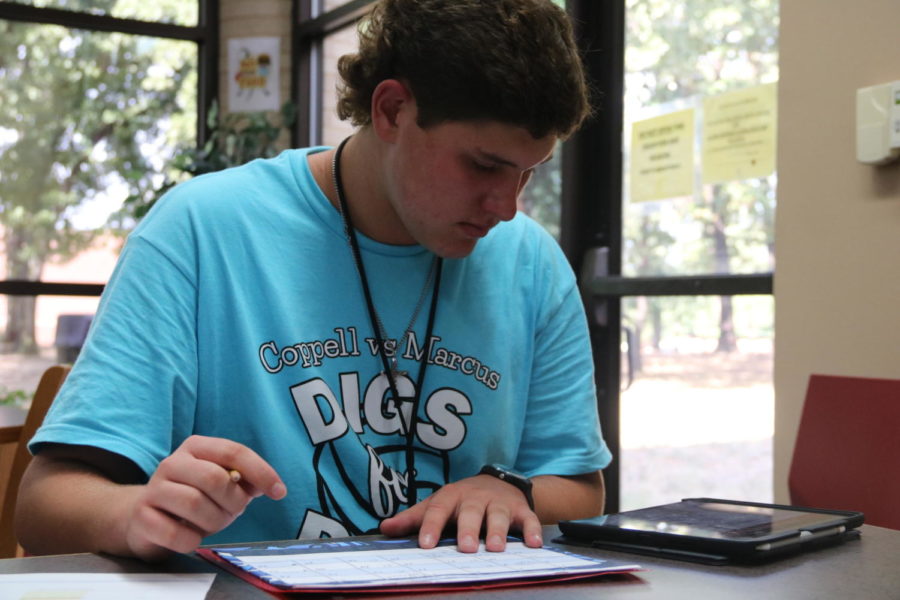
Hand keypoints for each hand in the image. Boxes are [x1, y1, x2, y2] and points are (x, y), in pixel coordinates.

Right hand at [121, 435, 286, 559]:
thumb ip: (244, 480)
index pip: (234, 451)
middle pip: (215, 479)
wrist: (145, 516)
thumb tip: (268, 485)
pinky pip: (176, 534)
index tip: (279, 492)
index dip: (261, 471)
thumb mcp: (221, 483)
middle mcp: (172, 462)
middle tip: (233, 512)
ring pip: (195, 504)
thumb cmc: (194, 497)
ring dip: (214, 522)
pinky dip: (192, 540)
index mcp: (197, 447)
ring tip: (212, 524)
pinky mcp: (142, 516)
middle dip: (233, 502)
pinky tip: (191, 537)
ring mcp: (154, 488)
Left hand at [379, 474, 541, 552]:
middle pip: (470, 512)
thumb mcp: (438, 503)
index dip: (430, 527)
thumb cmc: (462, 500)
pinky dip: (533, 530)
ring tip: (495, 549)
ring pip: (498, 516)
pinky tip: (535, 544)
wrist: (499, 482)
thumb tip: (385, 528)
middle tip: (465, 548)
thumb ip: (414, 518)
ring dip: (497, 531)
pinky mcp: (522, 510)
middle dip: (468, 529)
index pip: (437, 511)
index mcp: (451, 496)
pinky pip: (529, 520)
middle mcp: (475, 498)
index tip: (424, 545)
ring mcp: (500, 503)